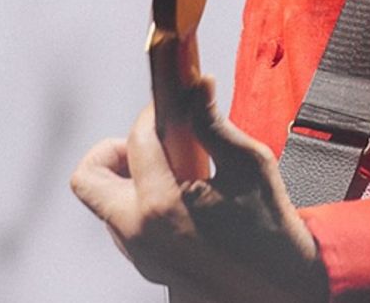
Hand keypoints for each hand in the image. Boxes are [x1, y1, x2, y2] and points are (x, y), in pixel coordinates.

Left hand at [71, 82, 328, 302]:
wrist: (281, 286)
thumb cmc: (269, 225)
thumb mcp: (249, 165)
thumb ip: (213, 124)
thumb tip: (197, 85)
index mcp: (160, 206)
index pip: (137, 140)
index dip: (153, 113)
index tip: (173, 104)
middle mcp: (138, 233)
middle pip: (89, 178)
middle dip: (115, 151)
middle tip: (154, 145)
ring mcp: (140, 255)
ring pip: (106, 203)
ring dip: (130, 179)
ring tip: (177, 172)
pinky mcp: (148, 267)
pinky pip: (126, 225)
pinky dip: (142, 203)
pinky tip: (183, 198)